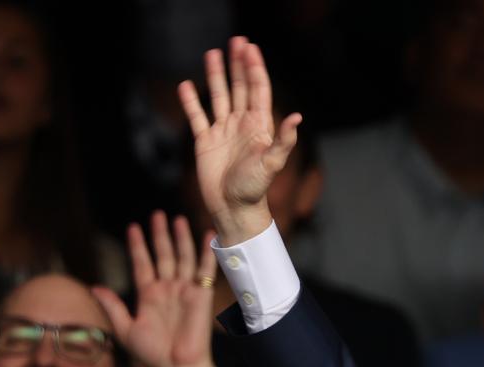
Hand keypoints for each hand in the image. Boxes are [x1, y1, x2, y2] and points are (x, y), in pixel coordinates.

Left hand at [93, 211, 218, 366]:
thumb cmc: (151, 354)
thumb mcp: (125, 329)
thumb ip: (112, 307)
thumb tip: (94, 287)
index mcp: (148, 295)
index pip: (142, 264)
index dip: (137, 246)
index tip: (133, 228)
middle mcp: (167, 289)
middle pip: (163, 255)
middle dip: (160, 235)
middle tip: (157, 214)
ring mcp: (185, 291)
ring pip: (183, 258)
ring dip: (180, 239)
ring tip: (177, 219)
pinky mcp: (201, 296)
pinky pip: (205, 270)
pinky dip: (206, 253)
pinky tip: (206, 236)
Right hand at [178, 36, 300, 243]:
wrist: (233, 209)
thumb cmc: (255, 189)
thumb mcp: (272, 164)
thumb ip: (283, 140)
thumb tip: (297, 118)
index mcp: (259, 126)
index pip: (257, 89)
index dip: (254, 68)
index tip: (250, 48)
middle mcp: (241, 125)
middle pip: (238, 87)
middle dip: (237, 64)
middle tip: (235, 40)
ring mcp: (223, 132)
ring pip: (218, 97)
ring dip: (216, 75)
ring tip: (212, 53)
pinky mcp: (206, 142)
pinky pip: (197, 117)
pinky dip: (190, 102)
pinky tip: (185, 85)